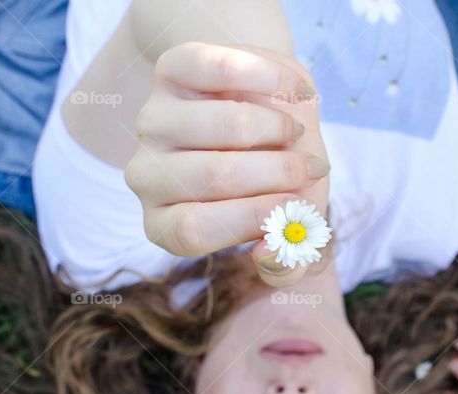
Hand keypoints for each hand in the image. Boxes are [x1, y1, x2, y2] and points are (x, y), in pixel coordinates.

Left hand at [124, 42, 330, 286]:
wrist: (270, 104)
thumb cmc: (275, 174)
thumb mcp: (286, 222)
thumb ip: (285, 260)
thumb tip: (269, 257)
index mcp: (165, 223)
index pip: (194, 229)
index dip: (250, 218)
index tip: (295, 204)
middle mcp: (146, 176)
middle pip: (209, 177)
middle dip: (276, 172)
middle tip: (311, 168)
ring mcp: (153, 121)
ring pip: (219, 124)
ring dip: (275, 128)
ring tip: (296, 131)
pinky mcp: (170, 71)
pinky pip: (218, 70)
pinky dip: (268, 79)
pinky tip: (293, 92)